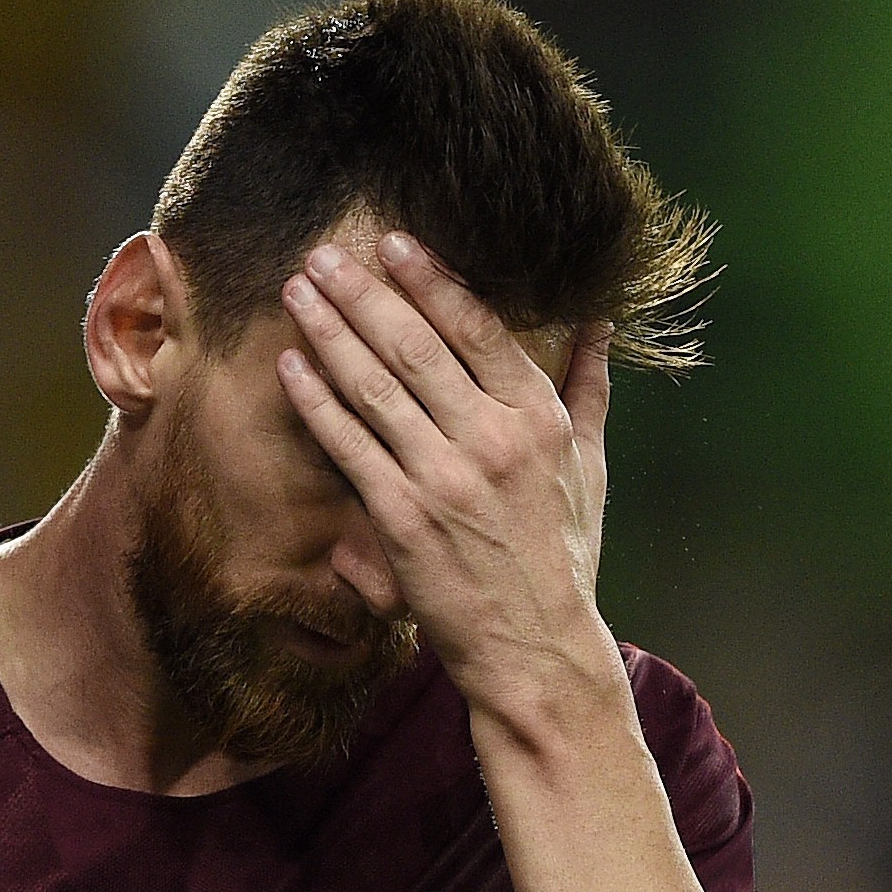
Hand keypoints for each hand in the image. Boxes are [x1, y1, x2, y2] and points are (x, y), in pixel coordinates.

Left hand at [276, 232, 627, 711]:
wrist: (538, 647)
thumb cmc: (563, 558)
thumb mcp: (589, 467)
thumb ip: (588, 389)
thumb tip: (598, 324)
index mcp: (538, 421)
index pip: (479, 330)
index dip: (432, 281)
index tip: (395, 245)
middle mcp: (492, 441)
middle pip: (416, 347)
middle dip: (364, 294)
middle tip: (324, 254)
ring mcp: (444, 479)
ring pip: (376, 388)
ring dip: (330, 332)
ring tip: (299, 291)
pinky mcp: (403, 519)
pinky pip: (350, 446)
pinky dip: (318, 402)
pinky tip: (292, 366)